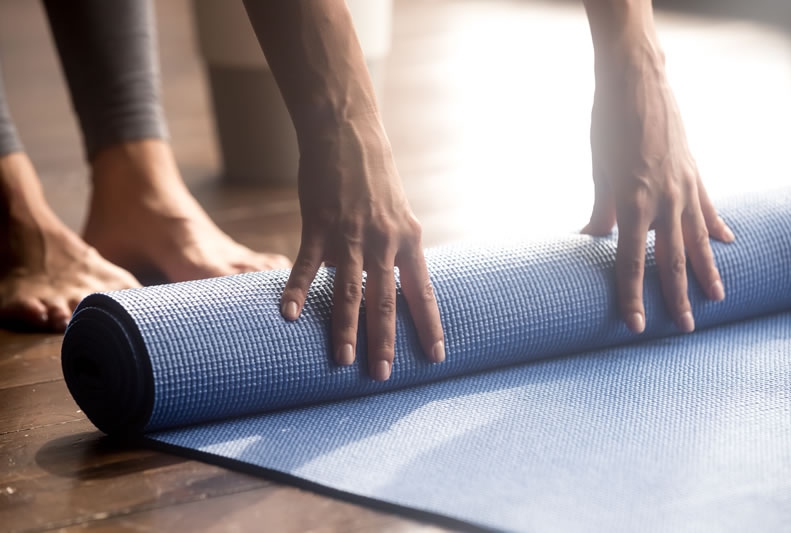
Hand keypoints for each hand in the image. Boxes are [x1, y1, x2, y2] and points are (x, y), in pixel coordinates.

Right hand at [280, 115, 444, 379]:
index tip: (437, 356)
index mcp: (409, 240)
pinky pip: (308, 266)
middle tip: (383, 376)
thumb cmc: (374, 175)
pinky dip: (298, 292)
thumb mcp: (398, 212)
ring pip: (350, 292)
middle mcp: (384, 242)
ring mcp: (351, 235)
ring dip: (346, 329)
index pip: (423, 292)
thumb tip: (392, 281)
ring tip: (344, 360)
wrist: (348, 133)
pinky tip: (289, 316)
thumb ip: (396, 248)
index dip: (430, 326)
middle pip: (386, 302)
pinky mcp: (319, 225)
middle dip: (385, 342)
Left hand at [582, 40, 734, 333]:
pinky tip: (726, 244)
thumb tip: (587, 237)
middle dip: (677, 297)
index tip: (637, 326)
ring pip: (697, 239)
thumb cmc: (609, 126)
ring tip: (717, 298)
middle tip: (685, 328)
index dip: (632, 298)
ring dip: (706, 271)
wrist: (636, 82)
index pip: (630, 263)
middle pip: (671, 260)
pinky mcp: (695, 172)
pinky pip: (708, 208)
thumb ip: (601, 210)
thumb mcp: (599, 172)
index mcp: (632, 203)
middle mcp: (663, 200)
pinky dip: (715, 228)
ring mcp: (684, 186)